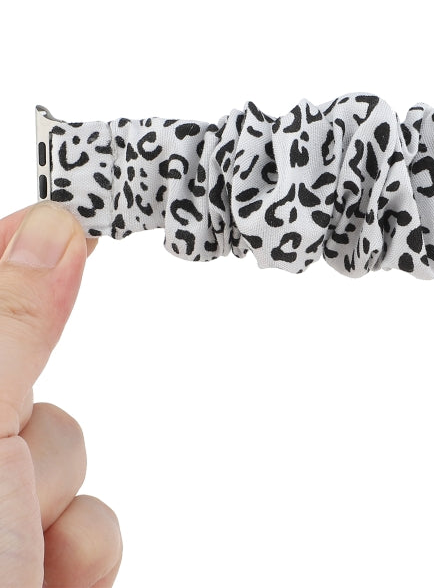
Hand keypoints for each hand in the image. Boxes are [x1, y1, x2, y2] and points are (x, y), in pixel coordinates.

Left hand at [0, 202, 121, 587]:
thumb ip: (7, 323)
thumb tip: (54, 223)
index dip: (14, 269)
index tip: (61, 232)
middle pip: (20, 381)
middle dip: (33, 424)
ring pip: (61, 451)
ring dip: (61, 498)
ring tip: (22, 554)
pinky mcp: (20, 554)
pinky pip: (84, 518)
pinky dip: (83, 548)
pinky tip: (50, 579)